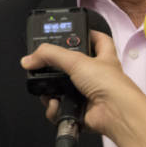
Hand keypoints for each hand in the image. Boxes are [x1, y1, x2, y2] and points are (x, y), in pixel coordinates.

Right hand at [21, 32, 145, 146]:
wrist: (116, 113)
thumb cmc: (110, 84)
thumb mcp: (76, 60)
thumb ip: (49, 55)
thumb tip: (29, 58)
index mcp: (102, 57)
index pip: (98, 40)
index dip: (86, 34)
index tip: (72, 32)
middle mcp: (97, 76)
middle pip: (73, 67)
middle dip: (58, 70)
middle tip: (47, 67)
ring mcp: (89, 94)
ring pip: (64, 90)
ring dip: (52, 92)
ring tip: (49, 91)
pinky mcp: (82, 111)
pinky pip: (61, 109)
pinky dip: (55, 109)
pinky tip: (57, 105)